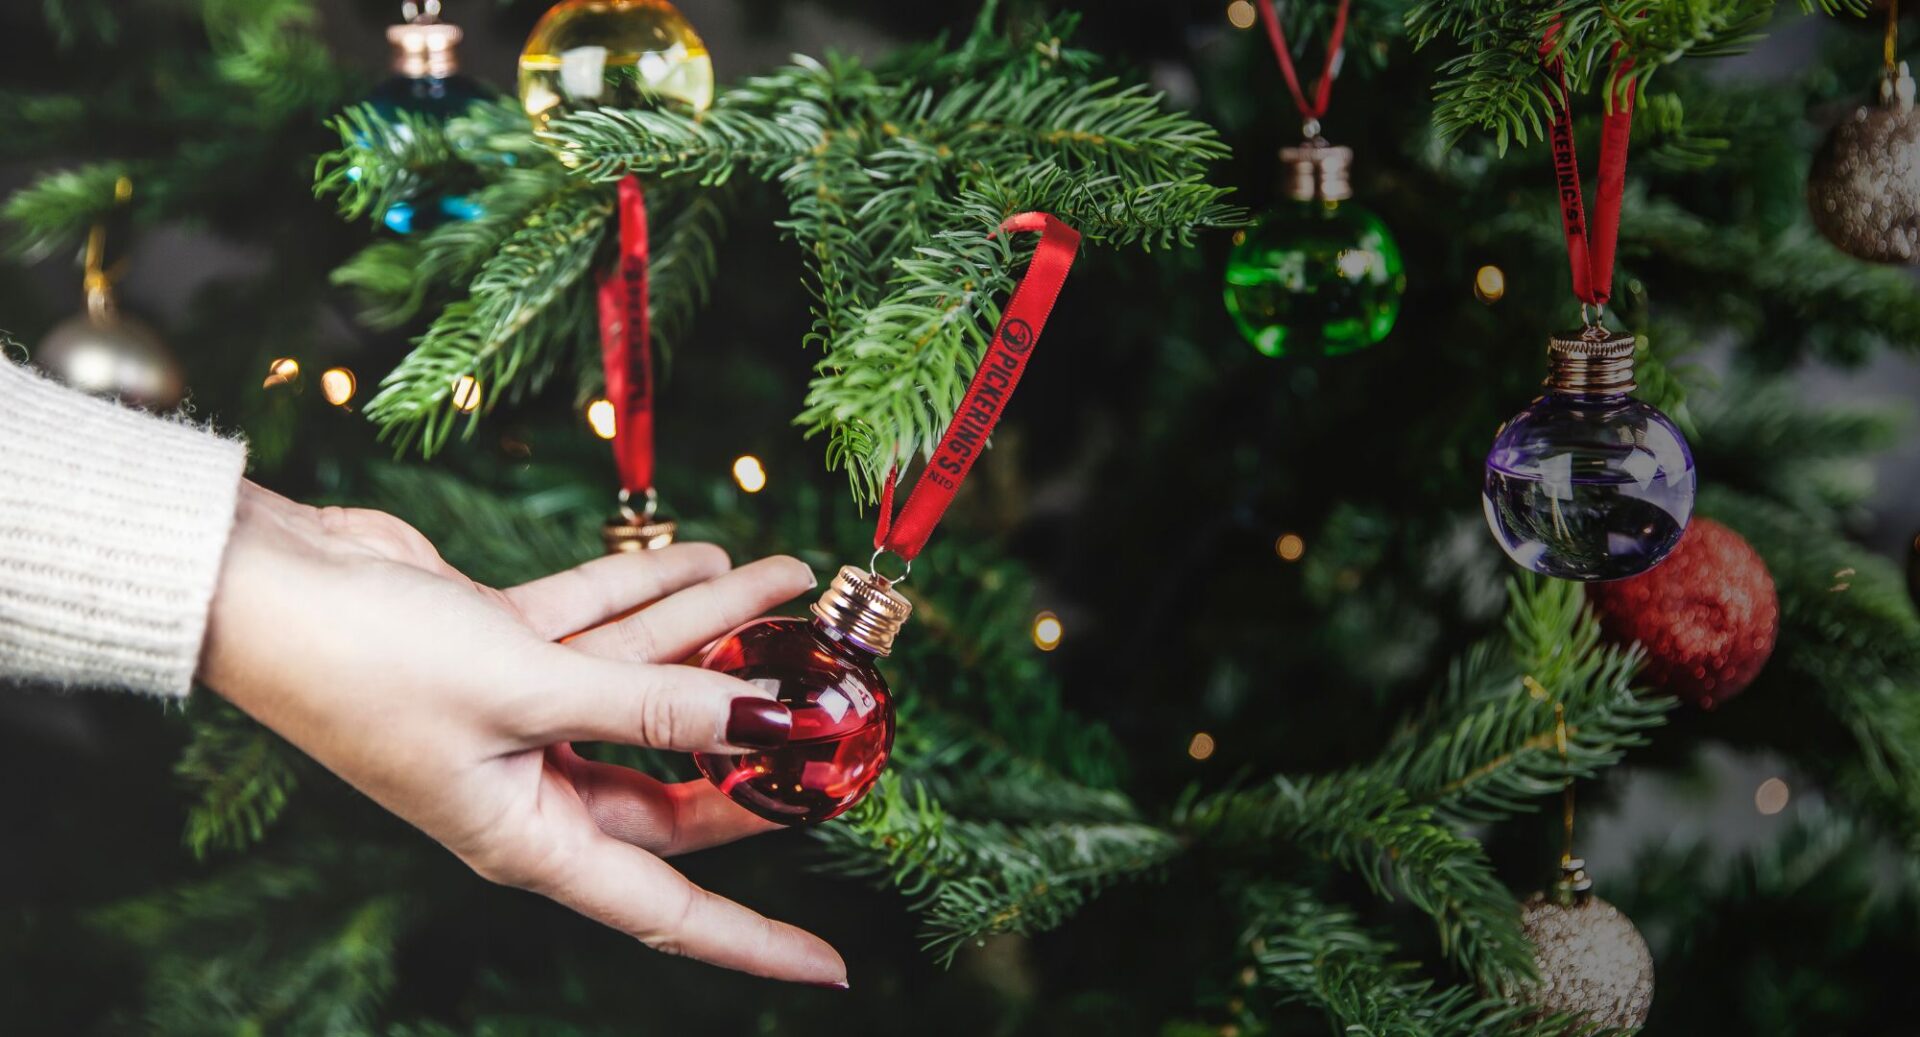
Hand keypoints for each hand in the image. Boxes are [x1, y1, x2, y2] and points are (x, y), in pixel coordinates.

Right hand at [197, 481, 846, 986]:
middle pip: (675, 781)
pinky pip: (599, 626)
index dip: (753, 939)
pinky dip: (650, 592)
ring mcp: (518, 716)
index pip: (666, 910)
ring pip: (646, 680)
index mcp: (529, 838)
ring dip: (715, 629)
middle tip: (833, 702)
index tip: (833, 966)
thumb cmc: (369, 662)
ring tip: (794, 582)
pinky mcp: (504, 647)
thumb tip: (763, 718)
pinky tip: (714, 557)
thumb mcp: (530, 688)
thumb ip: (654, 706)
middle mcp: (531, 787)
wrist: (262, 583)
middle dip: (754, 736)